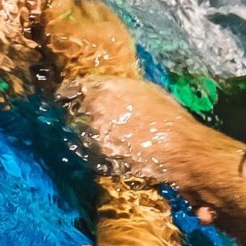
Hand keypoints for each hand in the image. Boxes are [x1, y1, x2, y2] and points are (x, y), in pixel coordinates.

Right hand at [40, 0, 136, 81]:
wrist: (109, 99)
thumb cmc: (73, 90)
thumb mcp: (48, 69)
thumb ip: (43, 48)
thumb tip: (38, 35)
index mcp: (61, 30)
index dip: (53, 0)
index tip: (52, 8)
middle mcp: (84, 22)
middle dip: (70, 8)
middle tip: (68, 21)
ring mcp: (106, 25)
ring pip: (93, 4)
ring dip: (87, 11)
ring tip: (86, 25)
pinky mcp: (122, 31)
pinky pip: (109, 13)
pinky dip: (102, 17)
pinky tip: (100, 29)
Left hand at [65, 75, 194, 179]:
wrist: (177, 147)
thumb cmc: (168, 115)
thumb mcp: (148, 91)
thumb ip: (122, 90)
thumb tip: (113, 91)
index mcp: (103, 90)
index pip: (74, 88)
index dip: (71, 92)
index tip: (68, 95)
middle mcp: (94, 112)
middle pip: (80, 112)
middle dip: (87, 115)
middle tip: (105, 119)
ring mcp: (96, 136)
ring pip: (88, 134)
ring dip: (97, 135)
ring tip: (120, 137)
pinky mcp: (103, 157)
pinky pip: (98, 151)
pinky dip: (106, 150)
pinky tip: (125, 149)